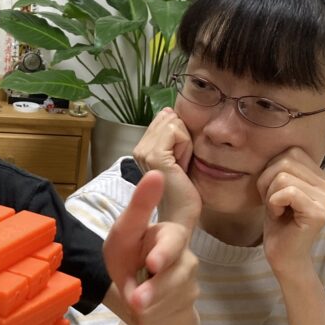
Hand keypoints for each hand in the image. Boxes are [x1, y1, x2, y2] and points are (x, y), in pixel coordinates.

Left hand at [104, 170, 199, 324]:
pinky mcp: (188, 303)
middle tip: (137, 299)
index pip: (173, 239)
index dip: (164, 252)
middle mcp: (184, 255)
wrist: (141, 299)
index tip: (153, 262)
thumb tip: (156, 173)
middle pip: (176, 273)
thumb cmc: (129, 258)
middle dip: (157, 287)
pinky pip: (169, 312)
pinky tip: (145, 309)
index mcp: (168, 234)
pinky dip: (151, 314)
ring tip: (134, 302)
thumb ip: (138, 210)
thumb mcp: (123, 235)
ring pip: (172, 296)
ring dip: (149, 303)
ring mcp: (189, 281)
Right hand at [133, 108, 200, 231]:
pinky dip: (186, 146)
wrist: (182, 215)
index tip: (179, 160)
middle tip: (181, 163)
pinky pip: (176, 131)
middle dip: (182, 137)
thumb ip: (172, 134)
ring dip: (185, 142)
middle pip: (169, 118)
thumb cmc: (184, 189)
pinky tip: (182, 164)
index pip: (164, 119)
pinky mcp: (154, 156)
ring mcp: (144, 152)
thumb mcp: (179, 155)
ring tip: (181, 164)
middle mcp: (138, 149)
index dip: (179, 136)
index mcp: (142, 148)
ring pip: (173, 123)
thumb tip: (169, 110)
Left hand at [257, 148, 324, 277]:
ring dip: (270, 194)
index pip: (291, 152)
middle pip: (285, 161)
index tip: (274, 192)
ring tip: (278, 210)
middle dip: (267, 181)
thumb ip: (281, 167)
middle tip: (273, 203)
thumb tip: (270, 146)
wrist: (282, 255)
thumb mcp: (276, 187)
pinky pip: (286, 192)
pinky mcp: (319, 212)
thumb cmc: (278, 221)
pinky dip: (273, 203)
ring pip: (283, 176)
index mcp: (321, 177)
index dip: (271, 170)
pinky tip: (279, 216)